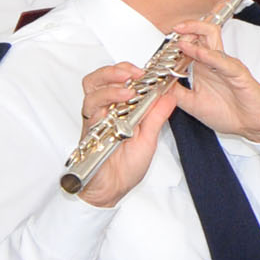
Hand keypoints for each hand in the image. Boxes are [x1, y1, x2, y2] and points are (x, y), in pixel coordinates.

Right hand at [71, 62, 181, 207]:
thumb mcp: (149, 138)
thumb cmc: (127, 166)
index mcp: (118, 109)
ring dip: (111, 82)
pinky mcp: (89, 130)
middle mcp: (104, 111)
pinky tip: (120, 102)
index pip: (117, 81)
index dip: (128, 70)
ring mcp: (95, 119)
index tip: (148, 69)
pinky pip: (90, 110)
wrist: (112, 190)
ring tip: (129, 86)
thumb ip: (157, 116)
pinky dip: (106, 101)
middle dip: (114, 70)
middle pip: (98, 79)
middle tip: (134, 72)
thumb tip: (169, 95)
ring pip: (91, 89)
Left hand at [170, 19, 259, 144]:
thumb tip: (158, 84)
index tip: (163, 41)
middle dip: (187, 27)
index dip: (177, 39)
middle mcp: (215, 62)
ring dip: (195, 33)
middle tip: (173, 30)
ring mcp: (226, 65)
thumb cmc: (229, 114)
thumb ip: (176, 92)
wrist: (253, 126)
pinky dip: (208, 54)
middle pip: (203, 32)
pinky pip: (222, 60)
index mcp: (205, 67)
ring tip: (180, 35)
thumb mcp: (193, 104)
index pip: (192, 43)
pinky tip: (196, 52)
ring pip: (213, 38)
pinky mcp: (238, 73)